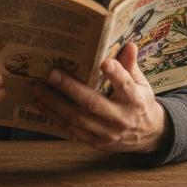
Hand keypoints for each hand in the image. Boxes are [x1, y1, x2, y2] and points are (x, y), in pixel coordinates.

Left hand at [31, 42, 167, 153]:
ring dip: (54, 104)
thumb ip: (131, 65)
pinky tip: (42, 105)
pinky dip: (55, 118)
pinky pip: (72, 131)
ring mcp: (108, 133)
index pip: (125, 84)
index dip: (116, 74)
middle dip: (69, 88)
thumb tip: (129, 44)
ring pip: (77, 118)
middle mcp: (121, 118)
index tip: (104, 62)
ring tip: (38, 89)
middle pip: (92, 102)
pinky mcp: (97, 142)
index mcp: (135, 99)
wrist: (149, 136)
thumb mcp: (141, 83)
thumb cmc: (140, 103)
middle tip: (51, 74)